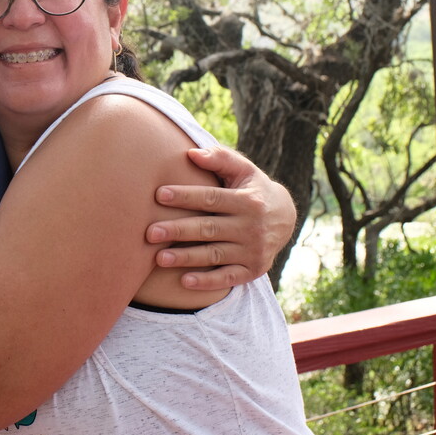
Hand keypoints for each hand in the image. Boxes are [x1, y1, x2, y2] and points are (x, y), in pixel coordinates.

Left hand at [146, 146, 296, 289]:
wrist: (285, 218)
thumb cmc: (252, 188)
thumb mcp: (243, 170)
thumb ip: (219, 158)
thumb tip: (191, 153)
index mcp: (247, 201)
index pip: (211, 198)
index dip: (185, 196)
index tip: (158, 195)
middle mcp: (251, 227)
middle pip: (209, 228)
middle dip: (179, 231)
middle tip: (150, 232)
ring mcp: (253, 250)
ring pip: (215, 254)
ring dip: (187, 258)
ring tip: (159, 258)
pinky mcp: (253, 269)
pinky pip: (228, 277)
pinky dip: (208, 281)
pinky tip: (184, 281)